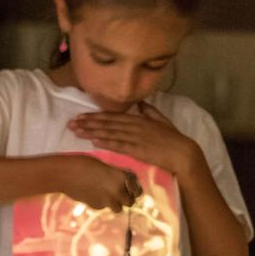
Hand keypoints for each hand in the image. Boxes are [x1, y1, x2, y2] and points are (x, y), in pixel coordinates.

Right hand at [60, 155, 141, 212]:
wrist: (66, 174)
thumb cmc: (84, 164)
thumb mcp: (105, 166)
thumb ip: (116, 176)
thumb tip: (122, 185)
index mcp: (121, 177)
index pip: (137, 188)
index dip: (135, 190)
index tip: (132, 190)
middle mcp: (118, 190)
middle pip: (130, 202)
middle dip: (126, 199)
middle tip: (120, 195)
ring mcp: (107, 200)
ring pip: (118, 209)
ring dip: (115, 204)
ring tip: (107, 196)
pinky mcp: (97, 206)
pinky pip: (103, 207)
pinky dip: (101, 203)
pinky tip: (92, 194)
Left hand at [67, 102, 200, 179]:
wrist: (183, 153)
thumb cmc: (174, 139)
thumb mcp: (162, 121)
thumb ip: (150, 111)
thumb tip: (141, 102)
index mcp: (139, 118)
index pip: (113, 115)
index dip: (96, 115)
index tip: (81, 116)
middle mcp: (135, 125)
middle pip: (107, 122)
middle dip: (87, 122)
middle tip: (70, 123)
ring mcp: (135, 136)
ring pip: (109, 132)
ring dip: (91, 131)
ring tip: (75, 131)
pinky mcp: (138, 149)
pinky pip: (118, 144)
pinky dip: (105, 142)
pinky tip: (93, 141)